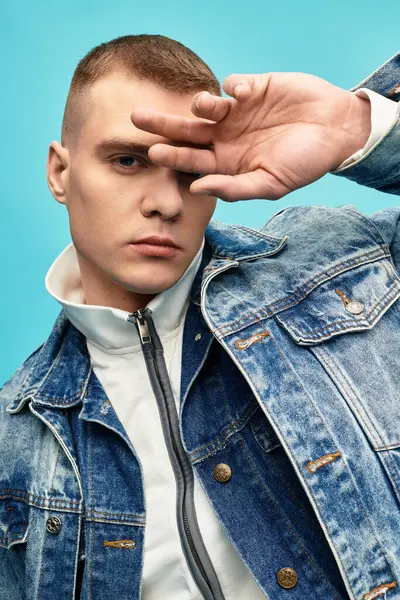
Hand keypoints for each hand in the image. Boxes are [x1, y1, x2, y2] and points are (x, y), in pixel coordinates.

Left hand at [130, 72, 370, 200]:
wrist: (337, 132)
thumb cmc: (305, 163)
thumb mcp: (270, 184)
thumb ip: (234, 188)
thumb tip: (197, 187)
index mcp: (228, 162)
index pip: (193, 160)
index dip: (172, 155)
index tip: (152, 152)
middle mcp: (228, 137)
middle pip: (188, 132)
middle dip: (164, 125)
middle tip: (137, 117)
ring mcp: (239, 112)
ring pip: (207, 106)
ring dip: (200, 105)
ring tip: (202, 107)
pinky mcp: (255, 87)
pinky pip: (236, 85)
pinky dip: (234, 87)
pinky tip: (243, 94)